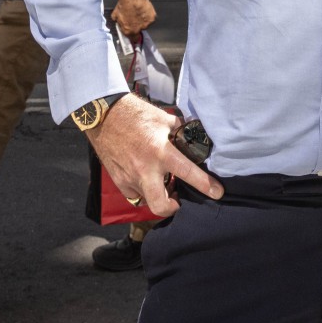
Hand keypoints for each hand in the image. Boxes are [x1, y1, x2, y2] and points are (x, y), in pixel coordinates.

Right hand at [86, 94, 221, 218]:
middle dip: (173, 208)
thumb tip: (192, 139)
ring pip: (147, 200)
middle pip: (161, 205)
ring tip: (162, 182)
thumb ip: (179, 132)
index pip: (187, 172)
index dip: (205, 185)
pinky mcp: (119, 181)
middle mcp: (145, 169)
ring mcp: (130, 177)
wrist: (104, 115)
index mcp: (160, 151)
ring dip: (157, 195)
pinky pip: (134, 195)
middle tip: (179, 198)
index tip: (217, 192)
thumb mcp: (164, 119)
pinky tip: (146, 179)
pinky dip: (143, 191)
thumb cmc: (136, 115)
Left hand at [110, 0, 156, 34]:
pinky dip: (148, 15)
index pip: (132, 39)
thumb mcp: (115, 16)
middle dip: (138, 27)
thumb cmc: (123, 5)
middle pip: (139, 31)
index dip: (133, 36)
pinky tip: (144, 10)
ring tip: (139, 12)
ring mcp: (146, 25)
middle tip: (136, 18)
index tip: (133, 33)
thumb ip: (119, 23)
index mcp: (128, 31)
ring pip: (145, 24)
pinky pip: (150, 19)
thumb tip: (119, 23)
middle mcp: (137, 30)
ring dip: (143, 20)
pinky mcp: (152, 18)